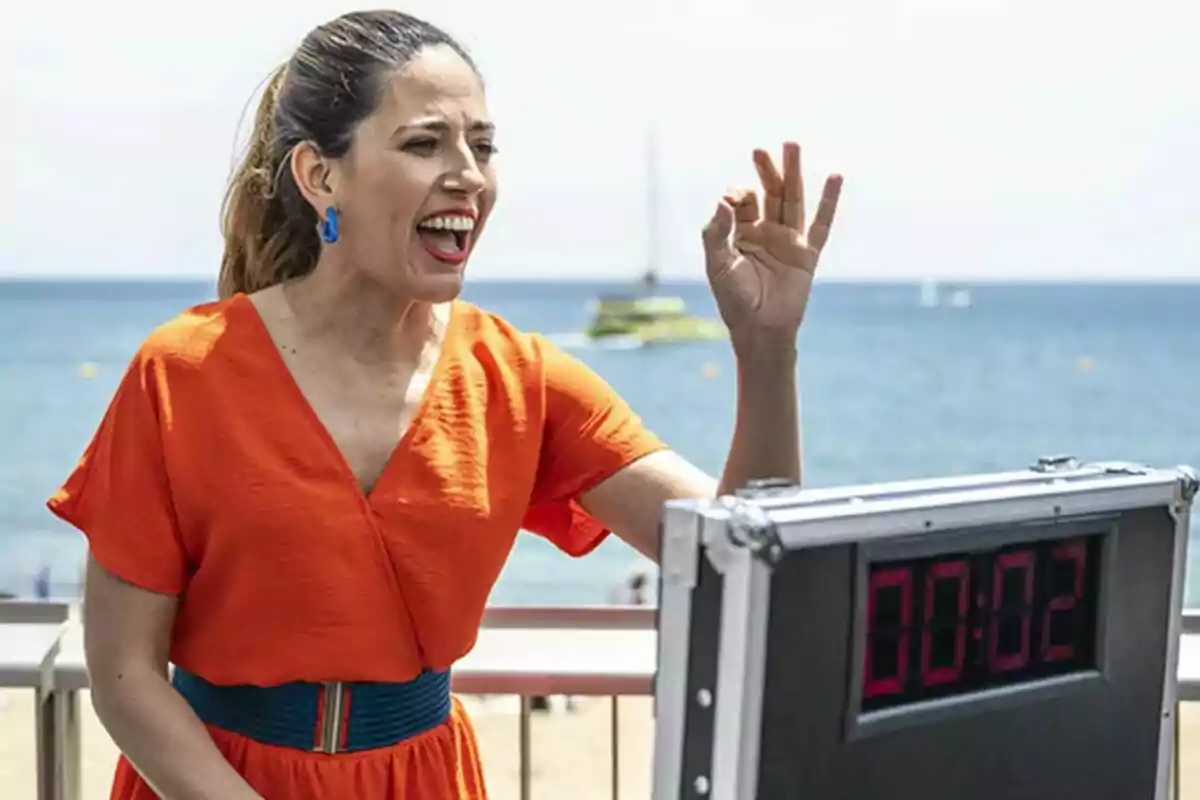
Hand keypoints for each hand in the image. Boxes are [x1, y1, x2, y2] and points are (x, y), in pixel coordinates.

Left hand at [702, 142, 842, 351]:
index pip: (742, 202)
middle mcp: (767, 232)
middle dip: (766, 171)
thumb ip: (716, 233)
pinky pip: (821, 224)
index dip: (736, 196)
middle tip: (761, 149)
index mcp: (742, 233)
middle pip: (769, 193)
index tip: (731, 201)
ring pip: (793, 200)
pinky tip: (835, 176)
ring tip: (792, 144)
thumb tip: (724, 200)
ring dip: (792, 173)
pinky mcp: (807, 255)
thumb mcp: (717, 265)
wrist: (759, 330)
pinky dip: (829, 201)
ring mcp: (789, 241)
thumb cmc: (734, 300)